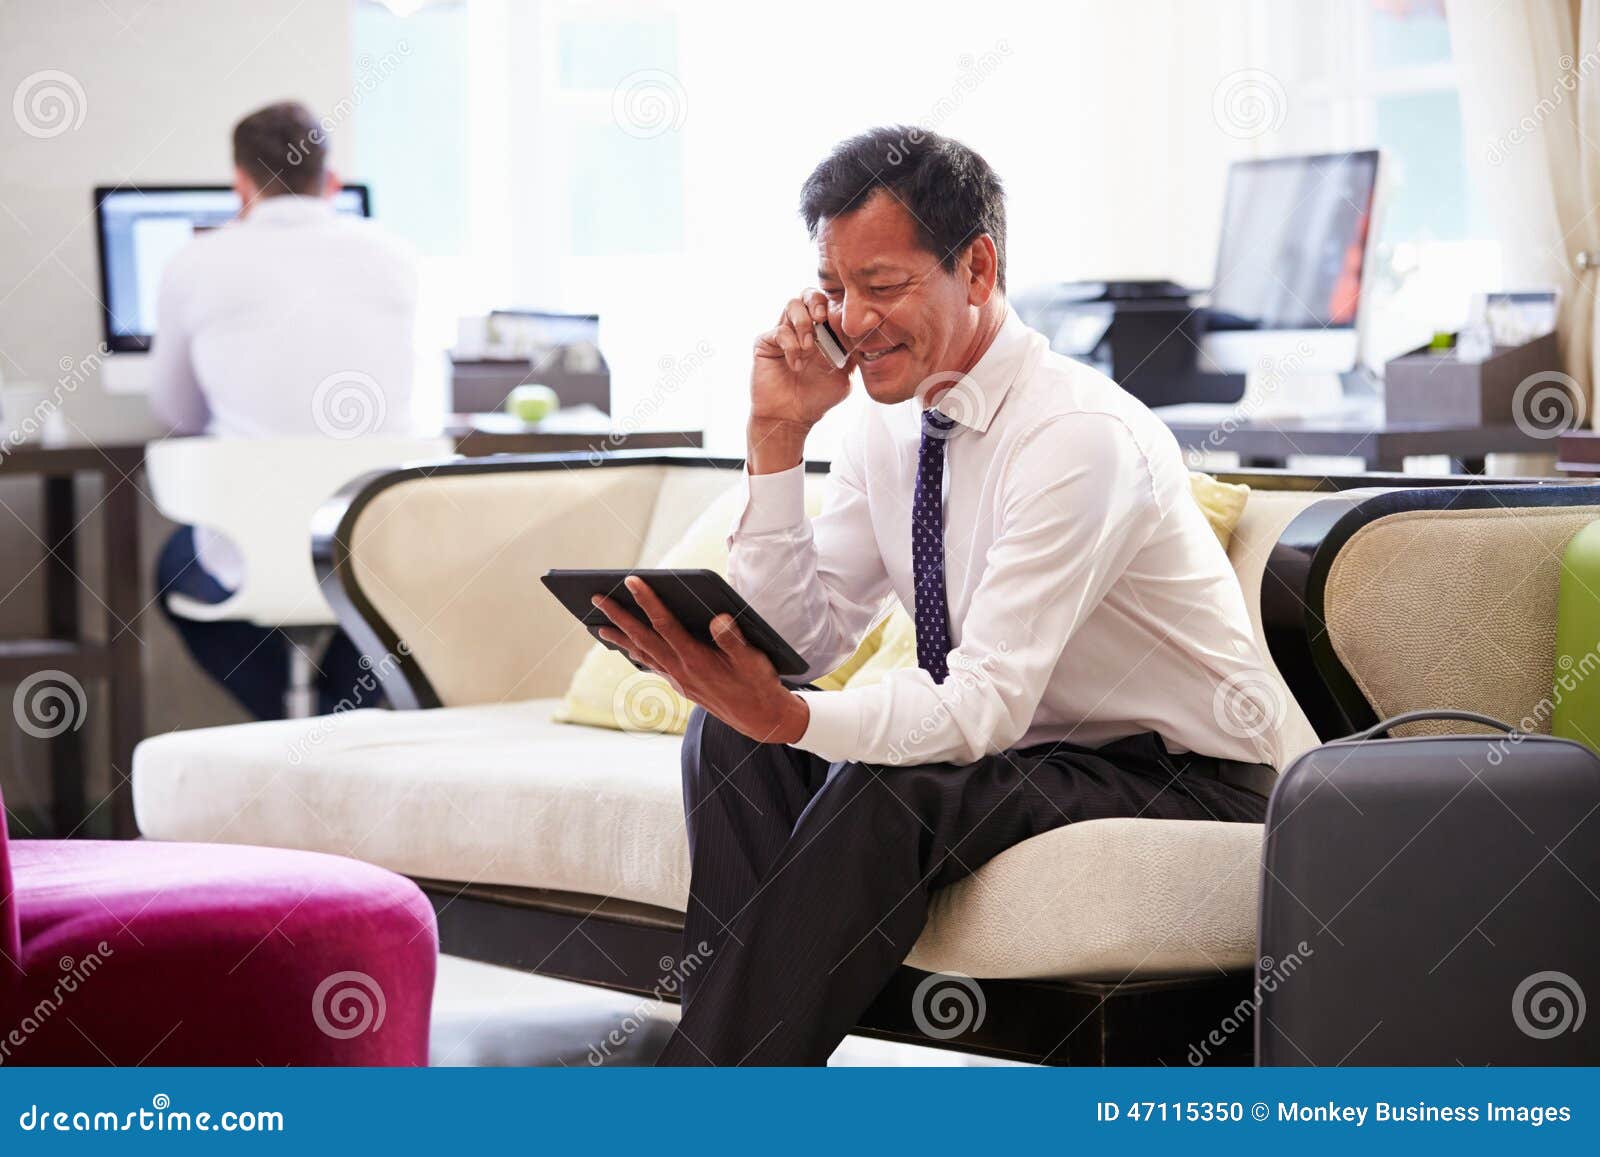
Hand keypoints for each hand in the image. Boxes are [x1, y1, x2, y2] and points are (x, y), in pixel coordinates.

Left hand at [592, 577, 808, 744]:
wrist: (761, 720)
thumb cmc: (758, 684)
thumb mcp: (752, 660)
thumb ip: (733, 639)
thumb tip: (718, 617)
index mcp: (697, 659)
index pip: (665, 625)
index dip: (648, 601)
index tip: (631, 581)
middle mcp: (681, 670)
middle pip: (642, 639)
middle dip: (618, 617)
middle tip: (596, 597)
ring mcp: (679, 679)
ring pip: (643, 654)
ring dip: (621, 638)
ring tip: (600, 626)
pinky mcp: (682, 685)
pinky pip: (652, 666)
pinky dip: (637, 654)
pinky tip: (630, 648)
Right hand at [748, 290, 853, 472]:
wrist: (791, 417)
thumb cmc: (817, 398)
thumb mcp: (844, 375)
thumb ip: (852, 353)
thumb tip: (865, 333)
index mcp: (822, 332)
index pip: (829, 304)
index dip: (836, 306)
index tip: (844, 322)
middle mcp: (802, 327)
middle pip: (808, 294)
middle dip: (817, 302)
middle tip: (822, 318)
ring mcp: (783, 333)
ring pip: (792, 305)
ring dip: (803, 323)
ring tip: (809, 347)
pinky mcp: (766, 343)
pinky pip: (779, 332)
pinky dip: (791, 346)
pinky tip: (796, 365)